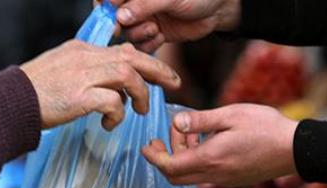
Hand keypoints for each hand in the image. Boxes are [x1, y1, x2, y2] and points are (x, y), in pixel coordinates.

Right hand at [21, 40, 180, 129]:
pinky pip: (113, 102)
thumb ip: (84, 72)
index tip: (158, 74)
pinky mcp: (80, 96)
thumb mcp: (60, 71)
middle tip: (174, 84)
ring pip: (128, 76)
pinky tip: (109, 124)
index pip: (122, 50)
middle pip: (133, 57)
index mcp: (82, 50)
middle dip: (158, 70)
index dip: (145, 62)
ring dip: (140, 95)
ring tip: (140, 111)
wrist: (8, 102)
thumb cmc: (32, 93)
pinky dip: (118, 114)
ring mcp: (83, 76)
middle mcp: (85, 58)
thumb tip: (109, 88)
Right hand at [109, 0, 240, 51]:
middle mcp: (137, 3)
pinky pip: (141, 44)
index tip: (114, 19)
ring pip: (128, 33)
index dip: (108, 9)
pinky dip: (148, 44)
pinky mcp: (154, 34)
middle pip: (116, 18)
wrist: (218, 8)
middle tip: (139, 26)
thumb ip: (144, 5)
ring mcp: (145, 19)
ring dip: (139, 35)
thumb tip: (121, 15)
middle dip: (126, 26)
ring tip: (155, 29)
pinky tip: (160, 37)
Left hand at [142, 104, 298, 186]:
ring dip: (183, 157)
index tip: (147, 145)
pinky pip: (206, 174)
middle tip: (165, 137)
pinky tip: (208, 141)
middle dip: (164, 158)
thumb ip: (200, 121)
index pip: (170, 167)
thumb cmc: (266, 128)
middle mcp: (214, 175)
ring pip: (191, 176)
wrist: (296, 150)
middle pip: (176, 177)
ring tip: (191, 132)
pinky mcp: (234, 179)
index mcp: (210, 159)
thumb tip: (176, 122)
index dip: (154, 157)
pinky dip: (198, 160)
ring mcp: (225, 180)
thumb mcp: (230, 115)